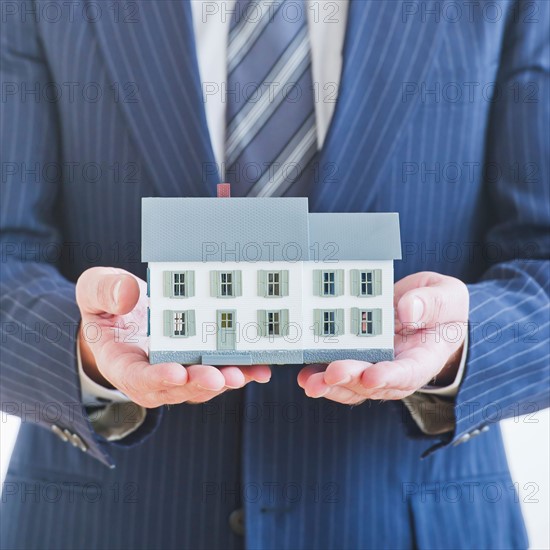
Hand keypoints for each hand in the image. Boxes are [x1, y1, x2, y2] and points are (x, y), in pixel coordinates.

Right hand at [76, 267, 270, 407]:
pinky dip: (238, 372)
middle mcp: (151, 377)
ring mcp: (177, 375)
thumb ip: (104, 292)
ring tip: (246, 373)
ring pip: (202, 386)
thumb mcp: (95, 292)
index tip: (176, 372)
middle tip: (220, 377)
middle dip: (200, 383)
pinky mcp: (196, 368)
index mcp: (122, 363)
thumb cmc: (109, 307)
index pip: (137, 377)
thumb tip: (127, 296)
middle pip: (176, 388)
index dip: (157, 378)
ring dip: (224, 381)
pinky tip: (259, 368)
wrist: (124, 320)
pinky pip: (218, 374)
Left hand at [298, 271, 468, 403]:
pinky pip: (339, 372)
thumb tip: (406, 310)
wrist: (429, 314)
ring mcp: (375, 366)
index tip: (373, 375)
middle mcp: (397, 369)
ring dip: (331, 385)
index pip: (409, 372)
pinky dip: (322, 374)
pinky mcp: (358, 359)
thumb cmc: (442, 308)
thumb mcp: (447, 297)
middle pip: (374, 383)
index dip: (391, 376)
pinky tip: (305, 374)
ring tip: (310, 382)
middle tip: (332, 374)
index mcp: (424, 357)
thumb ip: (432, 303)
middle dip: (352, 380)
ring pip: (353, 384)